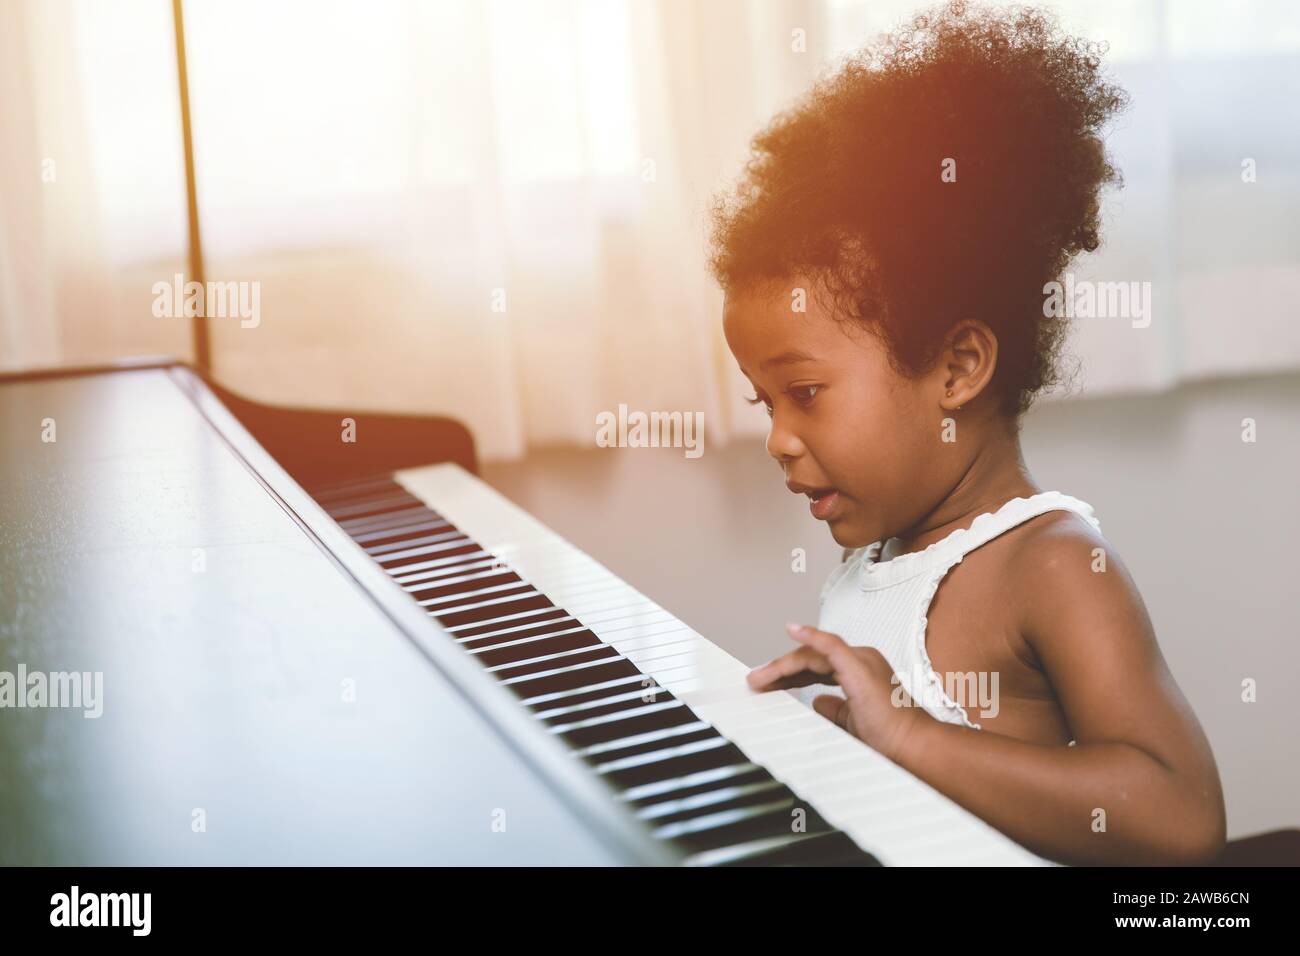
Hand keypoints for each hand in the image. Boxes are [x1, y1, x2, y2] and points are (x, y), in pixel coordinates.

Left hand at [746, 622, 927, 762]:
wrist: (911, 745)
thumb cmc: (890, 737)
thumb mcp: (852, 721)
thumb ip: (834, 709)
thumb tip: (817, 702)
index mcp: (858, 670)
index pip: (815, 666)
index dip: (789, 675)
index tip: (767, 685)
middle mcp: (860, 659)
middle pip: (810, 659)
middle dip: (779, 671)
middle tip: (756, 681)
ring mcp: (860, 659)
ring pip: (811, 655)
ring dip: (781, 667)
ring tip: (759, 678)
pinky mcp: (858, 665)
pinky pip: (831, 645)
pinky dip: (810, 636)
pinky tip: (792, 630)